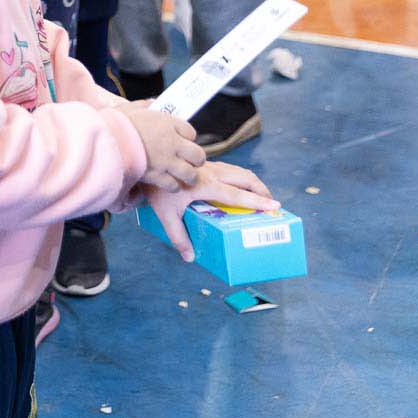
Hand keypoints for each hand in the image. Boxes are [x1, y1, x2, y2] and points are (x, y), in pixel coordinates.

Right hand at [123, 103, 205, 192]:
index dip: (186, 137)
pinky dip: (172, 186)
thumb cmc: (115, 123)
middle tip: (189, 161)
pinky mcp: (158, 176)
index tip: (181, 139)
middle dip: (195, 159)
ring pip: (190, 174)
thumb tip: (152, 103)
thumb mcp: (130, 108)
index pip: (190, 132)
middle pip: (198, 155)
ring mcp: (167, 162)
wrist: (106, 141)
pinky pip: (174, 185)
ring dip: (188, 176)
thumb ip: (145, 105)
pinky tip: (167, 182)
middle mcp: (172, 143)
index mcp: (167, 124)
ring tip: (184, 176)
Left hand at [140, 162, 279, 261]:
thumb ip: (179, 236)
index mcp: (206, 185)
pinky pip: (228, 169)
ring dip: (252, 182)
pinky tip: (237, 185)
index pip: (238, 194)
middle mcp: (210, 173)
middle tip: (271, 203)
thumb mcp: (165, 214)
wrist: (143, 160)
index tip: (275, 206)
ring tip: (260, 194)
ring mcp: (207, 166)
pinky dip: (240, 177)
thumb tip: (189, 257)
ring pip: (238, 171)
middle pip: (244, 178)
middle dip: (261, 189)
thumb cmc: (155, 188)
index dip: (257, 201)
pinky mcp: (202, 164)